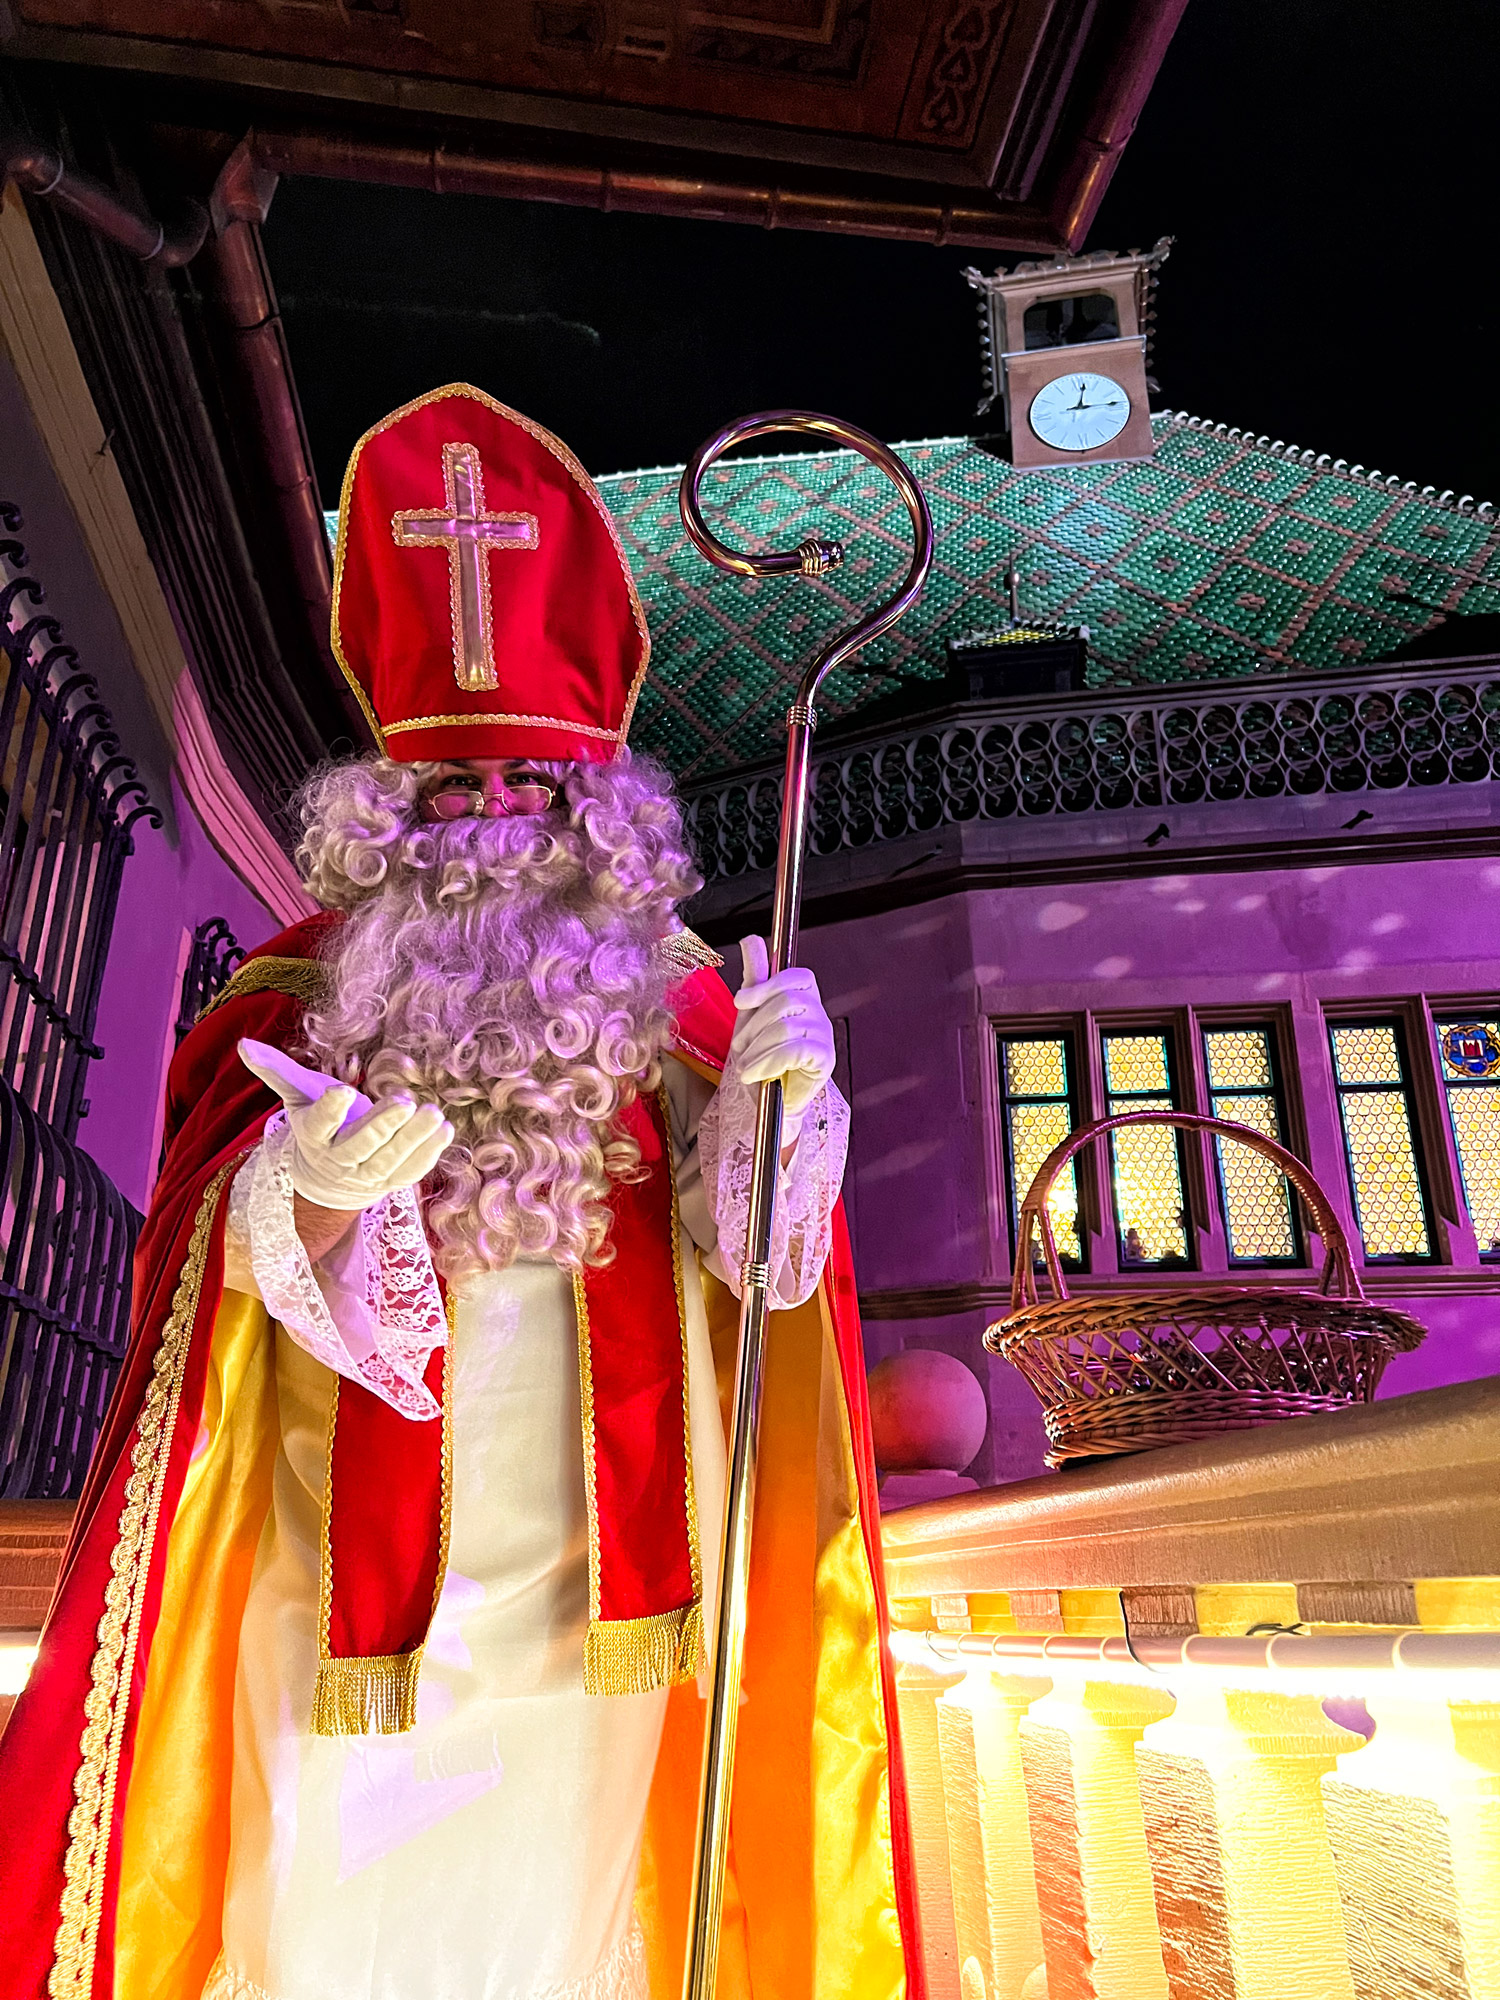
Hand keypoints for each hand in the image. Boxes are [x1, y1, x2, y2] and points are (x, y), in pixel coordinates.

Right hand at [238, 1038, 452, 1213]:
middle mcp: (339, 1160)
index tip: (342, 1089)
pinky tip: (445, 1130)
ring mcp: (367, 1175)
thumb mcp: (298, 1097)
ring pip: (390, 1161)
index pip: (319, 1124)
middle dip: (383, 1125)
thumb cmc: (319, 1125)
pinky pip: (410, 1172)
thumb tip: (244, 1044)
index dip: (330, 1108)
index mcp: (314, 1136)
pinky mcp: (391, 1183)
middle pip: (360, 1145)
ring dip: (414, 1138)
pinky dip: (429, 1153)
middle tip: (404, 1101)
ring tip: (433, 1113)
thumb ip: (276, 1070)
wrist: (327, 1179)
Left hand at [730, 938, 836, 1128]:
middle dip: (754, 1026)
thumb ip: (756, 976)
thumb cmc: (761, 1053)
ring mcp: (824, 1036)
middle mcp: (819, 1012)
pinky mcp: (824, 1059)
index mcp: (805, 997)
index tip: (740, 1002)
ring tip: (745, 1066)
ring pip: (785, 1028)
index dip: (768, 986)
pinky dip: (766, 1063)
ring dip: (756, 1050)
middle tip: (739, 1047)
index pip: (798, 977)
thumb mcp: (751, 1012)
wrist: (767, 1097)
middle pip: (787, 1002)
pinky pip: (793, 1051)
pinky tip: (754, 1074)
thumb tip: (752, 938)